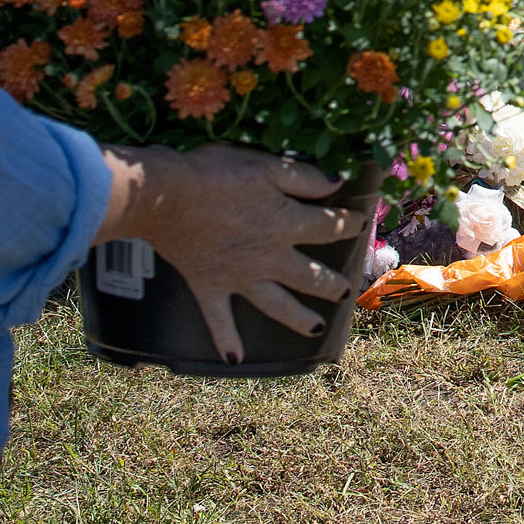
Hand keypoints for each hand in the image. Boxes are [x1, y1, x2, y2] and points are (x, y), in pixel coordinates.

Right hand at [98, 145, 361, 360]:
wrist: (164, 196)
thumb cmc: (214, 174)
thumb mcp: (265, 165)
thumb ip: (303, 177)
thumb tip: (336, 183)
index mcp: (285, 224)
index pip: (329, 227)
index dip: (348, 224)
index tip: (359, 224)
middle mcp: (269, 258)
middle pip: (310, 277)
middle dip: (332, 285)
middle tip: (345, 292)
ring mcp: (240, 278)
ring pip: (278, 305)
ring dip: (299, 319)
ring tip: (317, 329)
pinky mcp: (209, 287)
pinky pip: (219, 319)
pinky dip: (226, 339)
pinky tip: (235, 358)